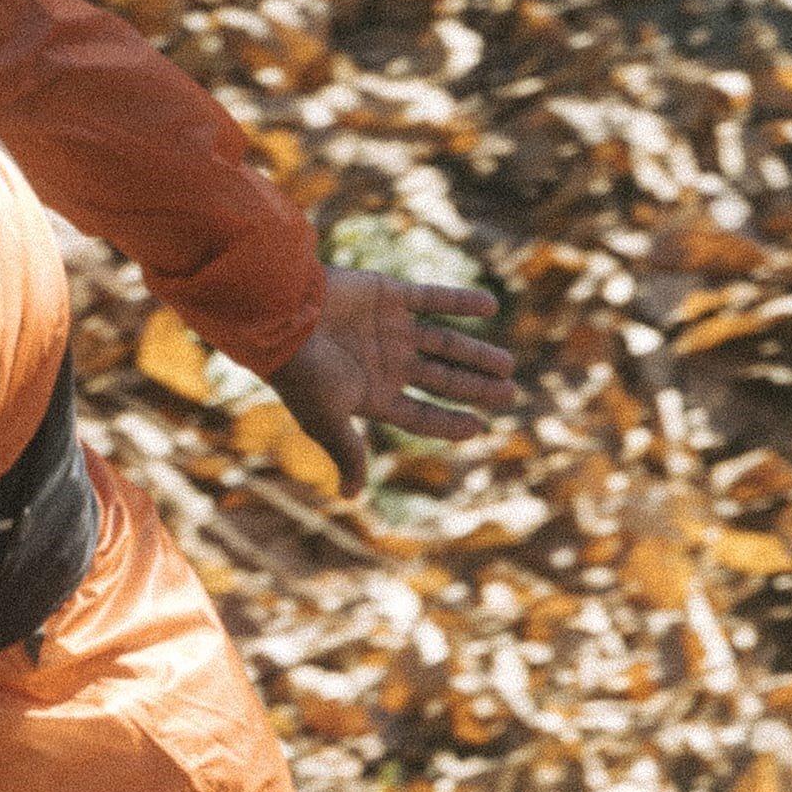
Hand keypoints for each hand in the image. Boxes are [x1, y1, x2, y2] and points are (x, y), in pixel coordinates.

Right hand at [267, 264, 516, 495]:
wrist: (280, 315)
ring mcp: (390, 330)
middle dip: (475, 388)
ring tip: (508, 363)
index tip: (480, 427)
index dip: (449, 423)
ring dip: (476, 352)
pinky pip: (433, 298)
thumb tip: (352, 496)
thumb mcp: (326, 420)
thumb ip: (347, 451)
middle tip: (511, 393)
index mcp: (372, 396)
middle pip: (441, 380)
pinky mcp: (389, 296)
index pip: (420, 416)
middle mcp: (385, 364)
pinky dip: (461, 302)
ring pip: (444, 343)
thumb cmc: (301, 373)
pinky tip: (490, 307)